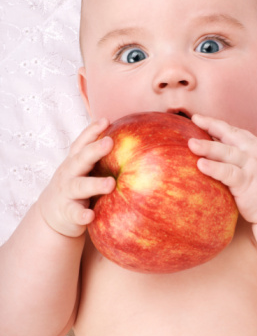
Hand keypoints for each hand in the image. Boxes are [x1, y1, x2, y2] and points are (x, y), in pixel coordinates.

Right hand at [38, 118, 115, 237]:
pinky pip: (75, 213)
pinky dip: (82, 215)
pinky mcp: (67, 212)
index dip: (92, 131)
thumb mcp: (81, 168)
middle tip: (110, 142)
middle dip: (94, 150)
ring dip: (95, 184)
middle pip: (81, 159)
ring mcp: (67, 193)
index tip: (106, 120)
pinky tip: (90, 215)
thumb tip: (128, 137)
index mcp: (75, 161)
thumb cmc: (75, 185)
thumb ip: (97, 156)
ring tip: (111, 184)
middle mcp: (69, 174)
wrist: (51, 214)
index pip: (82, 143)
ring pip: (80, 186)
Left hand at [188, 114, 256, 223]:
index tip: (196, 118)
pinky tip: (201, 165)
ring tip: (191, 144)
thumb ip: (238, 152)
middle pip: (228, 136)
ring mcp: (251, 166)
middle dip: (210, 126)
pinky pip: (228, 173)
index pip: (231, 130)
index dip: (214, 123)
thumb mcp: (255, 161)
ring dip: (208, 147)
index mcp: (253, 144)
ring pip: (227, 153)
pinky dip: (214, 168)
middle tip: (192, 121)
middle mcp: (253, 152)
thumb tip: (210, 146)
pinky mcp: (247, 183)